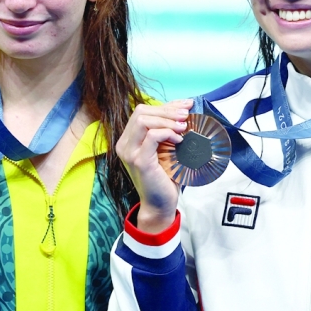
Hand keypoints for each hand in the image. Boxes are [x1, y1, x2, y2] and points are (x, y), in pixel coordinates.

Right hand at [115, 99, 193, 233]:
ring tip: (184, 127)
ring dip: (167, 120)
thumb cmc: (165, 177)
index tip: (185, 106)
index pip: (141, 112)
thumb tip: (183, 108)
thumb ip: (168, 130)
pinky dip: (167, 133)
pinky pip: (152, 136)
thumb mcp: (166, 148)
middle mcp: (124, 144)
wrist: (160, 204)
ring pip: (143, 121)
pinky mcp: (139, 160)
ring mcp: (129, 152)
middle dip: (166, 110)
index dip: (164, 106)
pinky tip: (179, 139)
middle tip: (186, 115)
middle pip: (141, 112)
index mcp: (128, 139)